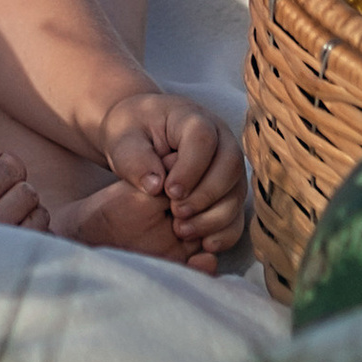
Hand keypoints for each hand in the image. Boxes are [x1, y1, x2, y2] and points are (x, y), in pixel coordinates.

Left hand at [92, 87, 247, 262]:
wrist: (140, 137)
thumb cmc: (132, 134)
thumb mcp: (123, 139)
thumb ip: (134, 159)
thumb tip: (155, 187)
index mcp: (193, 118)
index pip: (203, 139)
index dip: (190, 169)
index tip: (169, 192)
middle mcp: (220, 139)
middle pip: (230, 166)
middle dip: (205, 195)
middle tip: (177, 213)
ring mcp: (228, 165)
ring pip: (236, 191)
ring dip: (214, 217)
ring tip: (182, 229)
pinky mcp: (230, 189)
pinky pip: (238, 212)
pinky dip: (226, 231)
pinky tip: (205, 242)